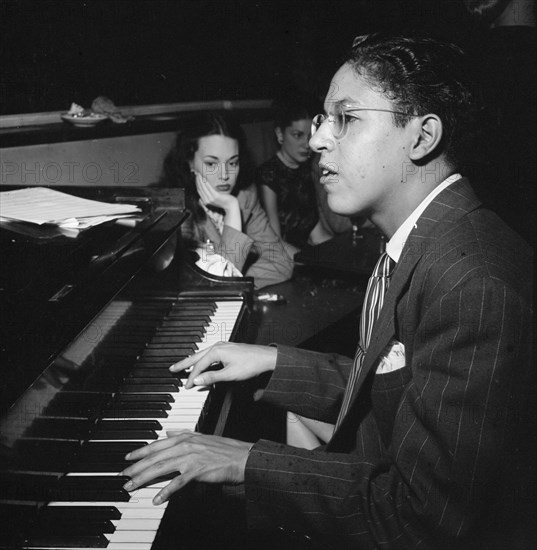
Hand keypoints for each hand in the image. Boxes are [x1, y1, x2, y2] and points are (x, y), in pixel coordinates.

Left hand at [122, 431, 251, 504]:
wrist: (242, 457)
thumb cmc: (225, 449)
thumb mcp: (202, 437)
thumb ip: (184, 434)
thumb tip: (169, 433)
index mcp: (186, 437)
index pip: (157, 444)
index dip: (140, 452)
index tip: (128, 459)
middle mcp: (186, 445)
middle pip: (155, 456)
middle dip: (136, 467)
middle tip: (123, 476)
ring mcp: (191, 457)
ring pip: (161, 467)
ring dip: (143, 478)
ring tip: (131, 486)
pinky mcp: (197, 470)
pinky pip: (178, 482)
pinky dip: (166, 491)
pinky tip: (157, 499)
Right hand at [170, 342, 276, 388]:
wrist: (266, 358)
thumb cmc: (251, 364)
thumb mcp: (230, 374)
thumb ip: (212, 378)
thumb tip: (197, 380)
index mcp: (216, 351)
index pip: (199, 366)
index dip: (192, 377)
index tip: (186, 386)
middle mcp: (218, 346)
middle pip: (196, 356)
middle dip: (184, 363)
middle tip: (173, 368)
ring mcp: (223, 346)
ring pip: (203, 354)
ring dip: (193, 361)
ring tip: (183, 366)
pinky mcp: (227, 349)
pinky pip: (210, 354)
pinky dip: (203, 360)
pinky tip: (201, 364)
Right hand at [195, 171, 237, 211]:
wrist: (230, 206)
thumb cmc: (224, 201)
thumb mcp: (215, 198)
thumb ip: (210, 195)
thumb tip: (207, 189)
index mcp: (206, 201)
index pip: (199, 191)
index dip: (197, 184)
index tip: (197, 178)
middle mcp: (207, 200)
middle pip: (200, 189)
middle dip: (197, 181)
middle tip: (197, 174)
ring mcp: (211, 199)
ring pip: (203, 188)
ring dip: (200, 180)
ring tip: (199, 174)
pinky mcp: (215, 196)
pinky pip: (209, 188)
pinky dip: (205, 182)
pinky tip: (204, 178)